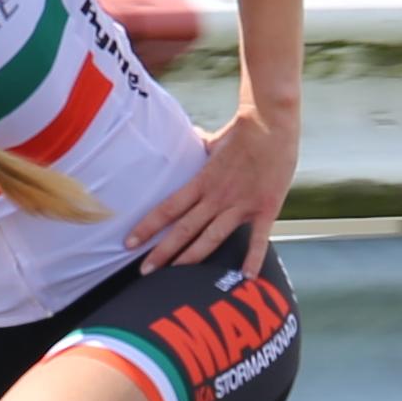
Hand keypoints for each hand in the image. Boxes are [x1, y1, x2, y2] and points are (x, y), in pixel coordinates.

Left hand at [127, 106, 293, 270]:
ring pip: (211, 238)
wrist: (272, 122)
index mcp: (202, 182)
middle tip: (144, 271)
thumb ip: (201, 147)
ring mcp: (241, 204)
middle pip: (183, 229)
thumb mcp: (215, 141)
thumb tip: (193, 138)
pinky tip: (246, 278)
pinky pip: (258, 239)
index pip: (167, 208)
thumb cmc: (244, 131)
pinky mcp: (265, 208)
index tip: (129, 243)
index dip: (147, 227)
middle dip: (163, 252)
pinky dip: (252, 259)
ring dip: (192, 258)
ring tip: (176, 276)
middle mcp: (217, 197)